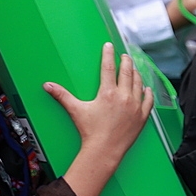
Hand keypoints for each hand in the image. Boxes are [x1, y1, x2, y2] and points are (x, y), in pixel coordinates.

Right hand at [52, 42, 152, 195]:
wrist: (105, 150)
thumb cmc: (90, 131)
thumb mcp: (75, 110)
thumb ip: (62, 95)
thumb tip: (47, 85)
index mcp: (108, 92)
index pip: (109, 67)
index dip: (108, 55)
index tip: (109, 46)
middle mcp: (124, 97)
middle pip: (127, 73)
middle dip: (125, 62)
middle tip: (124, 56)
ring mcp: (135, 106)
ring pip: (139, 84)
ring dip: (137, 74)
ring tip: (134, 68)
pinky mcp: (142, 116)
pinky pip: (148, 101)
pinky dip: (147, 92)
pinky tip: (146, 88)